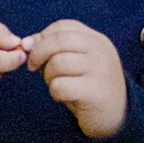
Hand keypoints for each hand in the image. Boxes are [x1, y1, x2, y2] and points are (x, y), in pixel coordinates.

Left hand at [26, 17, 127, 141]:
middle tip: (32, 67)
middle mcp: (100, 51)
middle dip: (38, 53)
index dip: (43, 37)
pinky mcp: (94, 92)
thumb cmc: (88, 87)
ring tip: (56, 84)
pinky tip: (63, 96)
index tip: (33, 51)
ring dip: (48, 76)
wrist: (116, 116)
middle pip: (59, 40)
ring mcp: (99, 70)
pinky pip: (60, 86)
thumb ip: (54, 50)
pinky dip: (54, 92)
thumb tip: (27, 43)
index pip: (64, 27)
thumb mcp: (75, 63)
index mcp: (96, 40)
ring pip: (58, 63)